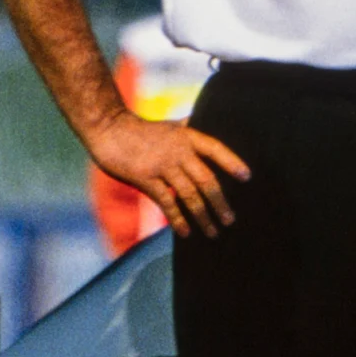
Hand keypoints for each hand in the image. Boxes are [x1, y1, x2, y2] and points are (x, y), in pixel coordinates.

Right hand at [86, 111, 250, 238]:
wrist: (108, 128)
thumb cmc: (138, 129)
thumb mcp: (168, 125)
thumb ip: (187, 129)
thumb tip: (202, 124)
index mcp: (186, 136)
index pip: (215, 149)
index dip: (232, 162)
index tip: (247, 177)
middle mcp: (178, 151)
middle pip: (207, 179)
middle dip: (220, 202)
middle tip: (230, 219)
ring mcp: (162, 165)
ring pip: (190, 195)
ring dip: (204, 216)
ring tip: (214, 232)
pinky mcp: (145, 178)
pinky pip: (166, 202)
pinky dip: (178, 219)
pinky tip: (185, 232)